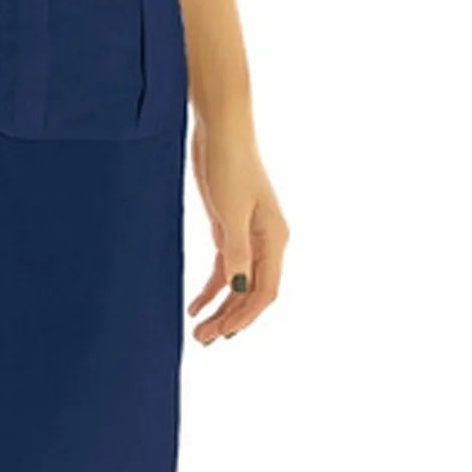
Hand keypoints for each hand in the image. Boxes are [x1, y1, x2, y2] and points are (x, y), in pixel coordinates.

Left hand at [186, 115, 287, 343]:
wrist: (221, 131)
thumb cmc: (230, 166)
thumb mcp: (231, 212)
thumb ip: (236, 252)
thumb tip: (240, 290)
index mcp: (275, 239)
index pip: (265, 290)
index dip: (245, 315)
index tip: (222, 333)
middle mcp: (266, 241)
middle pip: (252, 292)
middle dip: (231, 318)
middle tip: (204, 340)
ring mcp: (247, 235)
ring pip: (237, 282)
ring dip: (221, 307)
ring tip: (199, 332)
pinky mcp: (228, 227)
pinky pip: (224, 266)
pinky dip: (212, 287)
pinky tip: (196, 305)